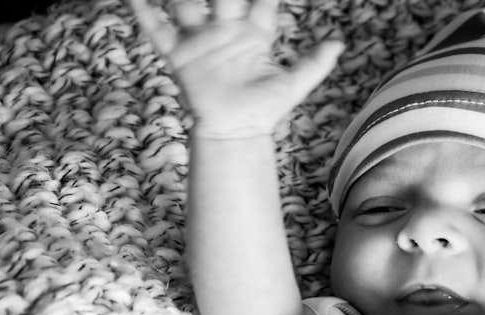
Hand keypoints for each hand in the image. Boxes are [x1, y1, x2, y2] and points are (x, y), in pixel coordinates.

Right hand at [130, 0, 343, 137]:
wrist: (236, 132)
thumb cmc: (265, 109)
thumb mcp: (294, 84)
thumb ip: (315, 64)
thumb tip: (339, 43)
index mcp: (253, 34)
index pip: (262, 0)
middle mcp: (226, 31)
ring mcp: (202, 41)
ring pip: (188, 4)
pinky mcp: (181, 56)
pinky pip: (159, 30)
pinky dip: (145, 13)